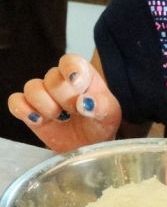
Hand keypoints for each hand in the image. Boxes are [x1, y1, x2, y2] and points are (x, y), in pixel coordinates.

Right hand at [7, 54, 121, 152]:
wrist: (88, 145)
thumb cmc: (100, 124)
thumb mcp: (110, 115)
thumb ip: (101, 106)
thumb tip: (85, 103)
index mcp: (82, 74)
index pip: (70, 61)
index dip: (70, 68)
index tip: (75, 82)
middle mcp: (60, 81)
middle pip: (51, 77)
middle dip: (64, 97)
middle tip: (75, 111)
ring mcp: (43, 95)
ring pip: (32, 87)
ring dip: (46, 105)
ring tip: (61, 118)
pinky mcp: (30, 110)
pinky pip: (16, 102)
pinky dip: (24, 110)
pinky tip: (39, 120)